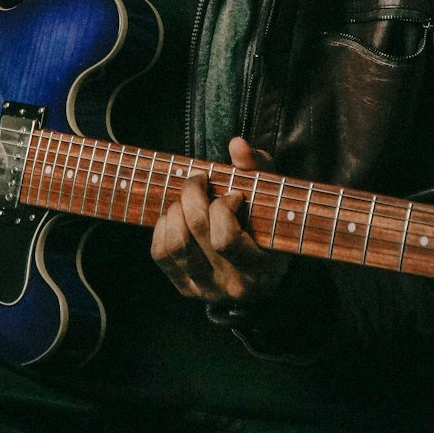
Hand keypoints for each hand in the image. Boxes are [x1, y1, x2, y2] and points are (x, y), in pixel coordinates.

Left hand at [150, 136, 290, 305]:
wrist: (263, 270)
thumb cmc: (268, 225)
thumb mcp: (272, 197)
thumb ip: (258, 168)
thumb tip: (237, 144)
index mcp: (259, 268)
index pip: (224, 238)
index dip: (223, 207)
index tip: (234, 195)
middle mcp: (231, 284)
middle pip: (196, 230)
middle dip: (193, 194)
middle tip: (199, 180)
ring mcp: (206, 288)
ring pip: (175, 243)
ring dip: (176, 211)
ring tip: (187, 201)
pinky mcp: (186, 287)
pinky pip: (161, 253)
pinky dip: (163, 227)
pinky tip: (178, 217)